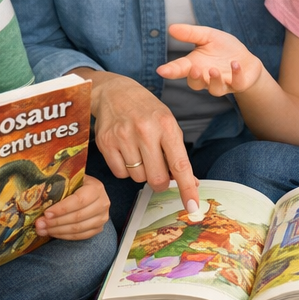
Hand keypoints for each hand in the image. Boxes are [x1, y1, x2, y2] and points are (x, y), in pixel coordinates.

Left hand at [35, 175, 109, 239]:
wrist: (89, 191)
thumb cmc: (77, 184)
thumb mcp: (71, 179)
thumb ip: (60, 185)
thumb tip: (39, 197)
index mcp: (96, 188)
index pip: (79, 200)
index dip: (62, 208)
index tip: (46, 213)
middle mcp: (103, 203)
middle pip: (78, 216)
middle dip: (56, 222)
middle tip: (40, 223)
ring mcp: (102, 217)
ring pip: (78, 228)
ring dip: (58, 231)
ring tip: (42, 229)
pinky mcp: (99, 228)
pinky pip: (81, 236)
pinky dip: (65, 236)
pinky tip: (53, 233)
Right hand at [88, 72, 199, 212]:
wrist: (116, 92)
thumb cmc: (147, 111)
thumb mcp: (168, 125)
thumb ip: (178, 154)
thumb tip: (191, 183)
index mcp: (166, 125)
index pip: (180, 164)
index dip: (187, 188)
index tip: (192, 207)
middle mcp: (145, 130)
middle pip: (156, 178)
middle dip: (160, 182)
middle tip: (158, 172)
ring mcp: (123, 136)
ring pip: (137, 178)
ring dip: (141, 173)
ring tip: (139, 153)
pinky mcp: (105, 142)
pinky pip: (120, 173)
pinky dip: (125, 169)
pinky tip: (126, 152)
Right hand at [156, 24, 263, 95]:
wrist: (246, 61)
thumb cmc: (224, 49)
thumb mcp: (208, 36)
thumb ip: (191, 34)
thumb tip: (171, 27)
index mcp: (195, 65)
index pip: (180, 69)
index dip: (170, 71)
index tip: (161, 70)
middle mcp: (206, 77)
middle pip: (195, 84)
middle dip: (194, 78)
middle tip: (194, 69)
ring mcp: (222, 83)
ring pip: (214, 89)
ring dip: (214, 80)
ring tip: (214, 69)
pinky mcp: (238, 84)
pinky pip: (236, 84)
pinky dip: (235, 75)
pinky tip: (235, 64)